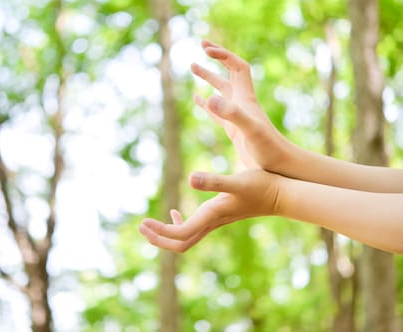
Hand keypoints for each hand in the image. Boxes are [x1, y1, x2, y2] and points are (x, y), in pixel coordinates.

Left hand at [139, 169, 280, 252]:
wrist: (281, 195)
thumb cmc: (261, 186)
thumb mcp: (237, 181)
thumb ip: (215, 181)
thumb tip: (190, 178)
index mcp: (212, 216)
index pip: (180, 235)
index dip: (160, 232)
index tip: (143, 222)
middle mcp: (212, 223)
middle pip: (180, 244)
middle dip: (159, 239)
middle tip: (141, 226)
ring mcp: (215, 222)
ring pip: (186, 238)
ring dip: (166, 234)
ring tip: (150, 224)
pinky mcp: (219, 216)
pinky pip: (194, 228)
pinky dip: (180, 224)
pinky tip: (177, 212)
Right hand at [192, 40, 289, 171]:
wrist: (278, 165)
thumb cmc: (266, 148)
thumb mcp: (248, 129)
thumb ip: (230, 113)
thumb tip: (209, 96)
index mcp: (245, 98)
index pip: (237, 66)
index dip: (223, 55)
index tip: (205, 49)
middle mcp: (241, 102)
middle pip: (230, 72)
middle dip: (217, 56)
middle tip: (202, 45)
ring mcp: (236, 115)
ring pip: (221, 89)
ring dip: (208, 76)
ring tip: (193, 66)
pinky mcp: (233, 129)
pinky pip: (216, 110)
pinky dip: (205, 101)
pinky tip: (197, 98)